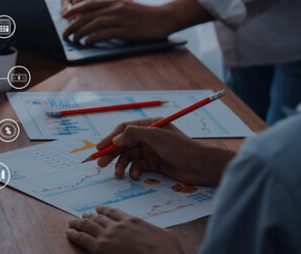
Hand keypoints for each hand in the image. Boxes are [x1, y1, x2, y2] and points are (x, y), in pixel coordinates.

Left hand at [60, 0, 179, 44]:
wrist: (164, 17)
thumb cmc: (144, 14)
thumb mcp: (126, 7)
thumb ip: (112, 9)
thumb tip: (94, 17)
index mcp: (114, 1)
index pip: (89, 4)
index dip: (74, 9)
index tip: (64, 16)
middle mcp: (115, 8)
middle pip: (88, 15)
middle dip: (73, 24)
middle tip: (64, 33)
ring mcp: (121, 19)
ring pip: (94, 24)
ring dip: (80, 32)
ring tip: (73, 39)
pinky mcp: (126, 30)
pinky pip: (105, 33)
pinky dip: (93, 38)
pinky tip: (87, 42)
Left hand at [66, 206, 182, 253]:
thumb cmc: (169, 251)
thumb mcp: (166, 235)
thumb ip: (155, 231)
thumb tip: (157, 234)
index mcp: (133, 221)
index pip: (114, 212)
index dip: (104, 210)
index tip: (99, 208)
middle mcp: (118, 226)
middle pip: (99, 218)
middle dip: (90, 216)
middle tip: (83, 215)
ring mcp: (108, 236)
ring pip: (88, 225)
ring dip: (78, 223)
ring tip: (72, 221)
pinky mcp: (100, 248)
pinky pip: (82, 238)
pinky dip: (74, 234)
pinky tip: (69, 232)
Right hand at [95, 118, 234, 185]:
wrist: (201, 166)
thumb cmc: (181, 148)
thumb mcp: (156, 136)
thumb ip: (134, 134)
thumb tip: (115, 139)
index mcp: (149, 125)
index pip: (124, 130)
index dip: (110, 138)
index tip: (99, 148)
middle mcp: (148, 137)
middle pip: (124, 144)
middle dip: (112, 154)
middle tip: (101, 164)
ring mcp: (150, 151)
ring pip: (129, 157)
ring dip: (121, 165)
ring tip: (118, 174)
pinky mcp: (154, 164)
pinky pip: (137, 166)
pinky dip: (134, 171)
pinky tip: (135, 175)